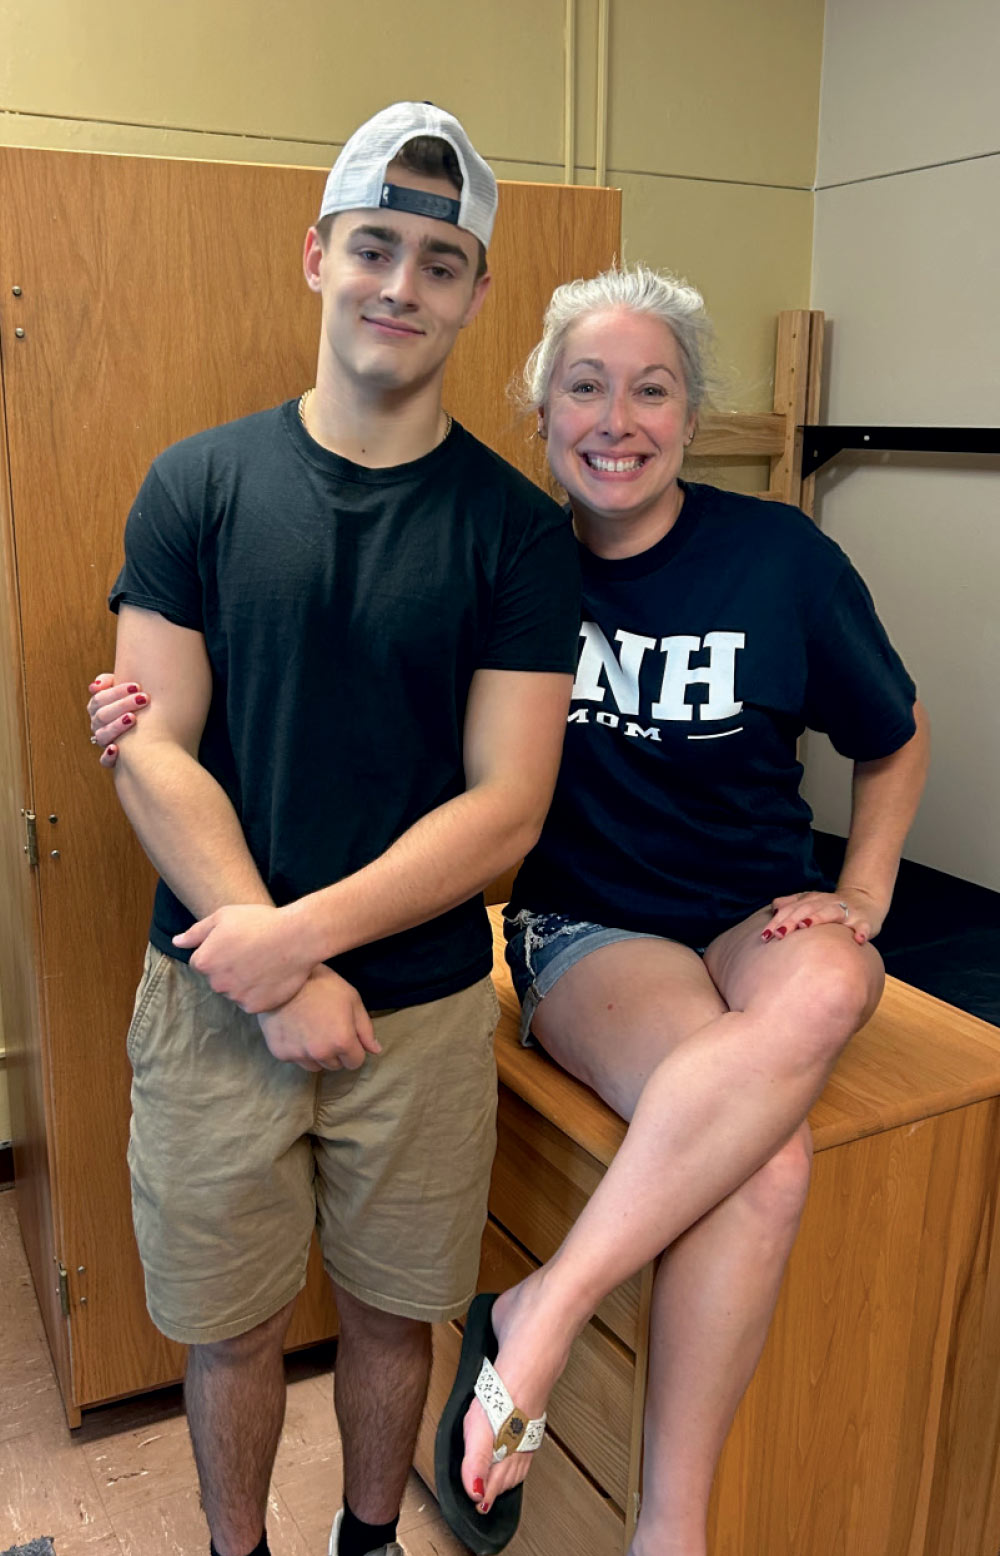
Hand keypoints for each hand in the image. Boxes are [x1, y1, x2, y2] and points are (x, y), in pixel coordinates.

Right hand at [87, 672, 150, 767]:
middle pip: (102, 715)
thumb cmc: (139, 705)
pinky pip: (104, 761)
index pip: (99, 698)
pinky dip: (108, 756)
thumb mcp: (127, 690)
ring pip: (102, 735)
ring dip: (116, 726)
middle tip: (143, 699)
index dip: (116, 691)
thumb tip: (97, 685)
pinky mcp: (112, 759)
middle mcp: (98, 725)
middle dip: (122, 705)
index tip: (136, 686)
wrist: (155, 733)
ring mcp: (104, 742)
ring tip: (133, 718)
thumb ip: (111, 682)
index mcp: (98, 708)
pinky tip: (116, 748)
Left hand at [173, 902, 319, 1011]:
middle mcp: (216, 983)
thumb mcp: (223, 916)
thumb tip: (176, 942)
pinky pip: (251, 1002)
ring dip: (244, 982)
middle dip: (229, 968)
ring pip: (234, 992)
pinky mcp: (255, 1007)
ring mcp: (236, 997)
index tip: (237, 942)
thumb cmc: (260, 922)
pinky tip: (270, 976)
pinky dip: (258, 993)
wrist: (297, 937)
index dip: (220, 951)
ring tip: (263, 963)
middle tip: (251, 952)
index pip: (203, 962)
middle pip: (218, 979)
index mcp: (204, 961)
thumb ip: (196, 932)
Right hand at [258, 964, 380, 1071]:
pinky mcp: (280, 1052)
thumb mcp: (352, 1000)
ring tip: (311, 1030)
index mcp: (342, 1041)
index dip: (354, 1049)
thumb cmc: (322, 984)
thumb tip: (376, 1050)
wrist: (282, 976)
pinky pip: (295, 1059)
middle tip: (327, 1029)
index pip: (355, 1062)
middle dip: (335, 1052)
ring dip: (317, 1055)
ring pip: (315, 1066)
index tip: (346, 1035)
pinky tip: (295, 1030)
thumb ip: (366, 1029)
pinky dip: (298, 1050)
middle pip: (335, 1065)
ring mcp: (298, 1054)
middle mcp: (321, 1053)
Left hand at [763, 886, 882, 945]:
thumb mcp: (811, 903)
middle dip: (791, 920)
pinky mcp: (864, 920)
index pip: (792, 909)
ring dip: (817, 918)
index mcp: (813, 900)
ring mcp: (847, 911)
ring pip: (831, 912)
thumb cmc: (832, 908)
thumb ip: (792, 904)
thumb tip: (774, 907)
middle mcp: (827, 903)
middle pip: (807, 909)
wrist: (865, 901)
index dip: (778, 921)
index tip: (765, 934)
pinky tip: (858, 939)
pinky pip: (863, 925)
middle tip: (778, 934)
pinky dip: (862, 931)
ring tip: (805, 926)